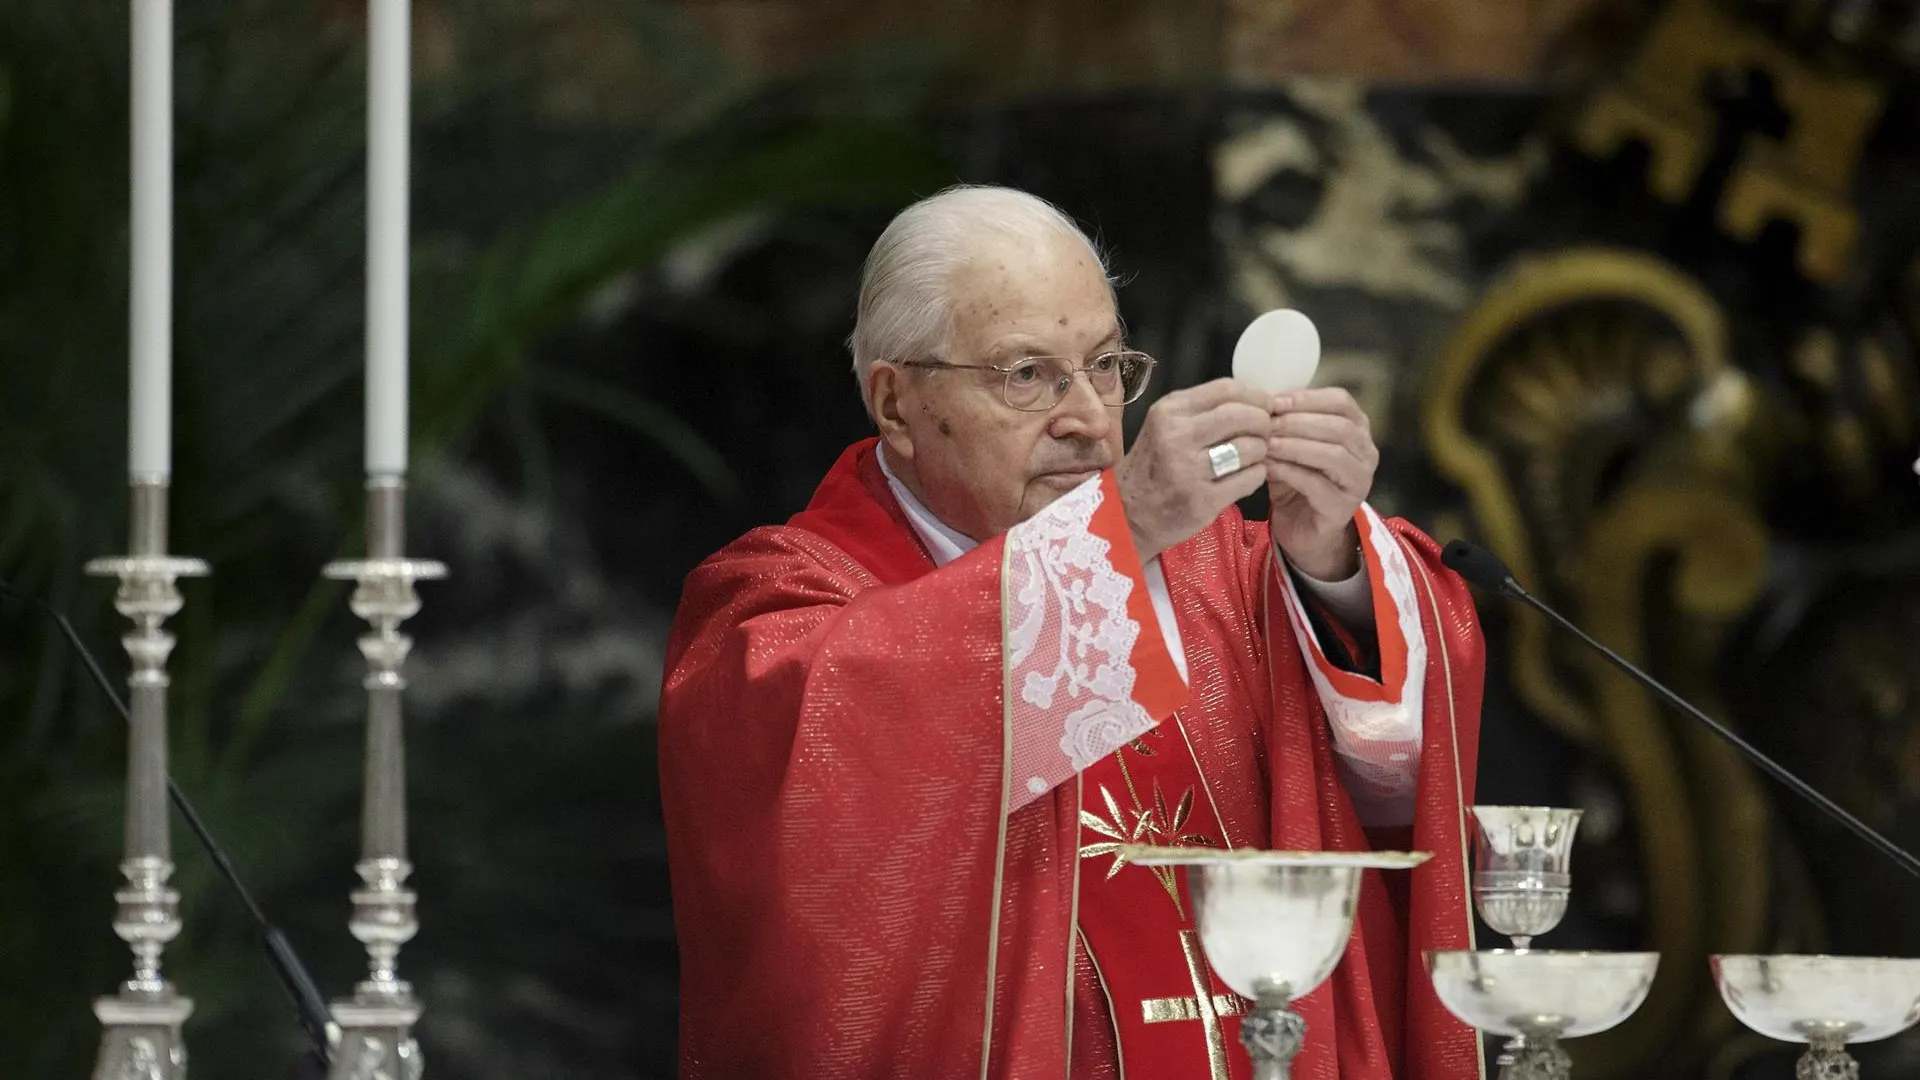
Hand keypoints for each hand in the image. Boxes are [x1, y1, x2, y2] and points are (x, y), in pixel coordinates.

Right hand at [1116, 379, 1271, 561]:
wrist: (1127, 514)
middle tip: (1264, 432)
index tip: (1266, 405)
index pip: (1226, 389)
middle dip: (1263, 422)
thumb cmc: (1152, 466)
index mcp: (1168, 412)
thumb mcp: (1164, 426)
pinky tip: (1246, 476)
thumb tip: (1255, 399)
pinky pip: (1250, 478)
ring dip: (1261, 451)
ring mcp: (1189, 471)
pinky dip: (1257, 475)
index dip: (1256, 395)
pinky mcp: (1203, 500)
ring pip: (1250, 448)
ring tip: (1252, 457)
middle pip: (1242, 416)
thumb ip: (1202, 410)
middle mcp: (1176, 436)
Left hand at [1266, 388, 1377, 579]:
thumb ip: (1284, 421)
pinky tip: (1269, 467)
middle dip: (1298, 422)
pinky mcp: (1344, 508)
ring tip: (1266, 444)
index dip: (1308, 398)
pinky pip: (1318, 485)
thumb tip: (1261, 397)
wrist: (1301, 528)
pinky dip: (1291, 472)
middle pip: (1339, 427)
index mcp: (1357, 428)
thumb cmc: (1296, 478)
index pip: (1341, 402)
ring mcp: (1359, 482)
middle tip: (1266, 423)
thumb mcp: (1290, 443)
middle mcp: (1366, 453)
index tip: (1275, 401)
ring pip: (1333, 455)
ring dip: (1295, 446)